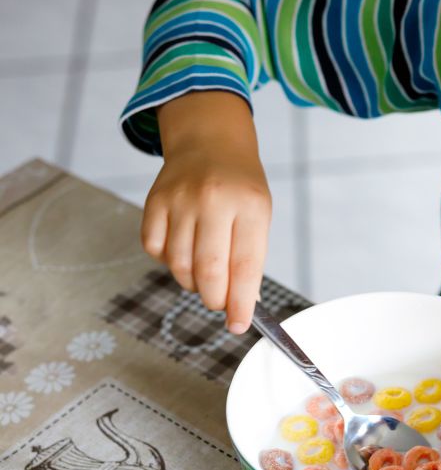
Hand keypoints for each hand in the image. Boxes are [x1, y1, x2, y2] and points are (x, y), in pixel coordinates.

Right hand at [142, 91, 270, 333]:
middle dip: (214, 299)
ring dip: (192, 282)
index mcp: (250, 206)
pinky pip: (155, 250)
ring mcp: (180, 199)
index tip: (239, 326)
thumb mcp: (259, 215)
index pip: (245, 266)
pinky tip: (183, 253)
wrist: (210, 143)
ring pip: (178, 265)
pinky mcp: (154, 201)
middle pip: (208, 270)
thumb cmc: (240, 187)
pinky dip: (168, 262)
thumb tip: (243, 304)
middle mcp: (214, 201)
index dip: (240, 303)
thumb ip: (250, 258)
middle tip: (219, 304)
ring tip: (204, 275)